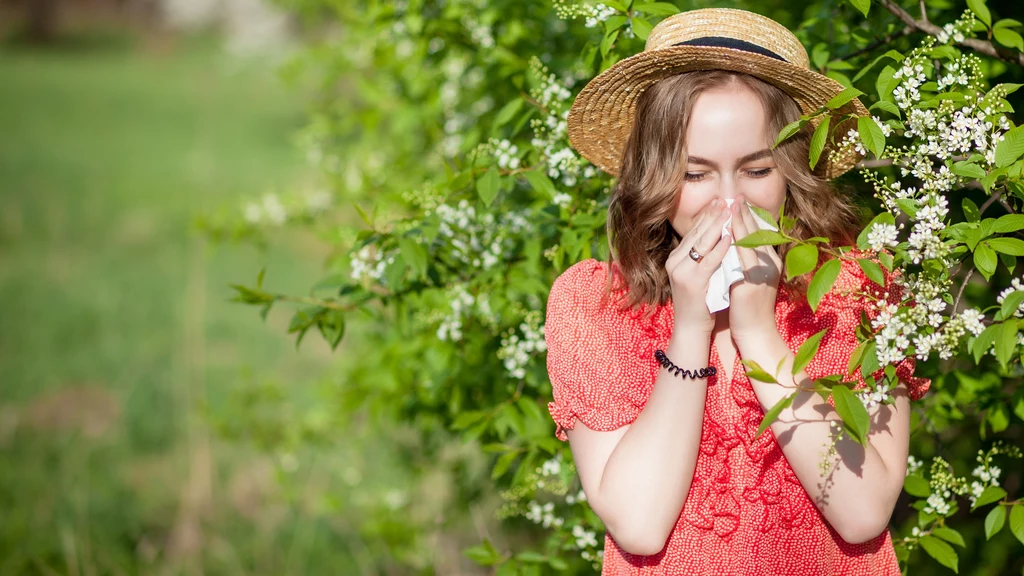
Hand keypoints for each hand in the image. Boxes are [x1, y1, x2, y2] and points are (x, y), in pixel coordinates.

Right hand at [667, 198, 732, 332]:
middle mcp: (675, 261)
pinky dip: (720, 248)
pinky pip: (709, 260)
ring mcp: (682, 271)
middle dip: (712, 215)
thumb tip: (719, 236)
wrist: (691, 329)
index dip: (707, 215)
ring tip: (729, 210)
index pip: (693, 232)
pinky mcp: (693, 282)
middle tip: (725, 199)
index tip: (720, 201)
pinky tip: (730, 237)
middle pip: (696, 233)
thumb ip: (704, 257)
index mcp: (676, 258)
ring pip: (701, 242)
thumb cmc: (700, 303)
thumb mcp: (699, 275)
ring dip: (716, 225)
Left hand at [727, 195, 782, 344]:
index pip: (762, 232)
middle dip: (746, 213)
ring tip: (731, 207)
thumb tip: (735, 240)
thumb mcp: (751, 277)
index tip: (740, 200)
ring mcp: (763, 273)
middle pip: (759, 232)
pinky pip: (744, 259)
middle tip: (736, 196)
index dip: (750, 215)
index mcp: (771, 261)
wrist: (755, 331)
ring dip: (741, 223)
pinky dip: (735, 244)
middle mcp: (771, 264)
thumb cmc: (749, 305)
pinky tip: (726, 233)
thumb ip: (746, 259)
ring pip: (752, 242)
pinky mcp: (752, 283)